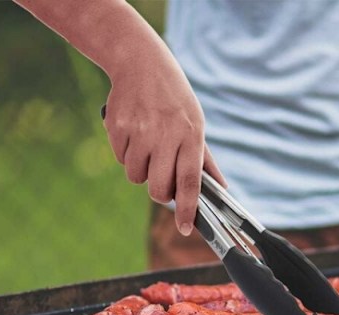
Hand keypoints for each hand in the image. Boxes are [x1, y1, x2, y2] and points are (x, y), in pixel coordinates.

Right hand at [103, 49, 225, 235]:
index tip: (186, 228)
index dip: (188, 209)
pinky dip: (126, 154)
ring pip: (136, 177)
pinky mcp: (118, 128)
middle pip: (159, 188)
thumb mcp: (196, 124)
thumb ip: (205, 160)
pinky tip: (133, 134)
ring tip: (148, 148)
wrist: (140, 62)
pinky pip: (121, 160)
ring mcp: (140, 131)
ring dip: (141, 172)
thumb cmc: (175, 100)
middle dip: (160, 193)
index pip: (190, 181)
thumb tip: (221, 189)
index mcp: (190, 135)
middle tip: (162, 179)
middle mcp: (165, 135)